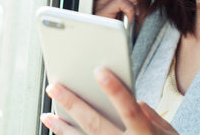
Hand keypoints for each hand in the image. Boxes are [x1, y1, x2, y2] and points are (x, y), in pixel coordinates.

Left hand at [41, 68, 177, 134]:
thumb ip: (153, 118)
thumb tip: (135, 102)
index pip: (129, 110)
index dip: (115, 90)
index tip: (99, 70)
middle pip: (96, 125)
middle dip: (73, 104)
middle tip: (54, 86)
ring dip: (62, 128)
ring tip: (47, 114)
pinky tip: (59, 134)